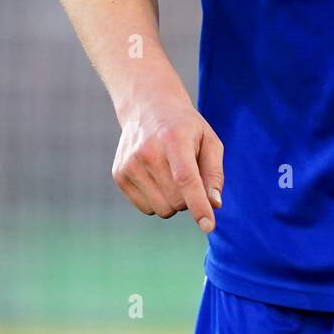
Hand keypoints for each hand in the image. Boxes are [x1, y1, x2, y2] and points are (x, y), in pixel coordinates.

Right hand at [111, 94, 223, 234]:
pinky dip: (157, 200)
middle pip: (177, 200)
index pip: (186, 180)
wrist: (148, 108)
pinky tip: (156, 177)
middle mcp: (148, 152)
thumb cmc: (186, 127)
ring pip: (161, 209)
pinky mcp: (119, 175)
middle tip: (189, 174)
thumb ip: (214, 172)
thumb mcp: (209, 140)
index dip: (198, 205)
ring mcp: (130, 164)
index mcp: (174, 140)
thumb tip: (214, 203)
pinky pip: (146, 208)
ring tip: (171, 174)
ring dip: (173, 201)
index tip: (208, 226)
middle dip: (189, 198)